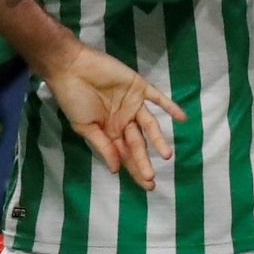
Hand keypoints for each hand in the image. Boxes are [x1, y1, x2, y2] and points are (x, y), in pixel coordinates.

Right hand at [40, 43, 185, 189]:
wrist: (71, 68)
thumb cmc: (73, 99)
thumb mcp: (85, 127)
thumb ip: (103, 146)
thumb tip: (116, 170)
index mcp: (110, 131)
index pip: (126, 154)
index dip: (135, 170)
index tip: (147, 186)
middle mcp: (124, 120)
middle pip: (138, 144)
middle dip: (144, 162)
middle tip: (152, 179)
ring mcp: (133, 104)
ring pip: (150, 125)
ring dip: (158, 139)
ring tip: (166, 155)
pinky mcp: (138, 87)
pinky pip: (157, 98)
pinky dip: (170, 106)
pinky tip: (182, 118)